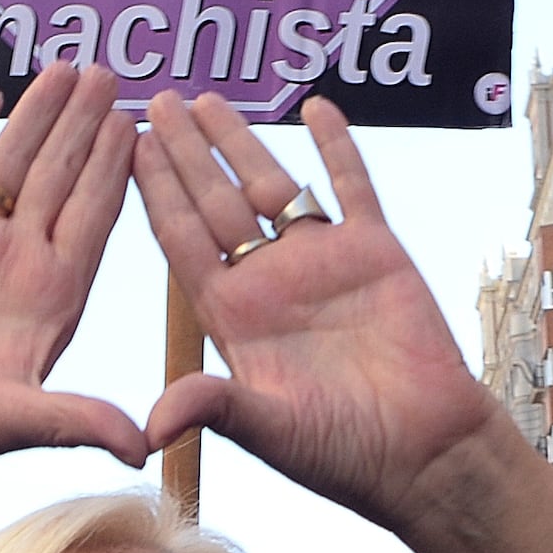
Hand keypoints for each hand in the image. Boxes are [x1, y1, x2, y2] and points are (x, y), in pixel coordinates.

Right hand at [0, 61, 147, 521]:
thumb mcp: (13, 422)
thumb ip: (76, 420)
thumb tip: (146, 446)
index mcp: (51, 299)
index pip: (94, 220)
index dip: (115, 171)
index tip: (138, 124)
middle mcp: (17, 264)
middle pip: (61, 178)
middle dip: (85, 125)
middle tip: (107, 73)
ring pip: (10, 165)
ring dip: (36, 117)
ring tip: (62, 67)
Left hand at [137, 97, 516, 538]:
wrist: (425, 453)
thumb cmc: (343, 454)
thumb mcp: (269, 432)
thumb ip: (213, 410)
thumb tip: (148, 431)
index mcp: (233, 315)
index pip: (182, 240)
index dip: (155, 193)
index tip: (128, 145)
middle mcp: (269, 281)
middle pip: (216, 201)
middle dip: (185, 153)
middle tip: (154, 99)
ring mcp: (321, 263)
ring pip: (272, 186)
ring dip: (241, 142)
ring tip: (207, 98)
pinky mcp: (376, 253)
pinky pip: (352, 188)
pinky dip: (337, 147)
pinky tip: (316, 107)